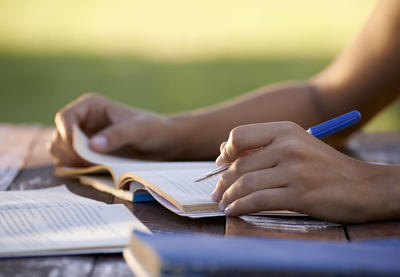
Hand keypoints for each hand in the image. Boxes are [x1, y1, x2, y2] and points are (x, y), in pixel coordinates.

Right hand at [48, 93, 182, 165]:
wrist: (162, 143)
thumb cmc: (152, 130)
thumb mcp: (138, 130)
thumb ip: (117, 136)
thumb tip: (92, 145)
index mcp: (92, 106)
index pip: (65, 117)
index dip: (66, 134)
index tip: (79, 150)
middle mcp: (83, 120)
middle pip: (59, 136)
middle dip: (68, 152)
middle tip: (87, 163)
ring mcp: (83, 137)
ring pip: (60, 150)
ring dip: (68, 161)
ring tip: (90, 167)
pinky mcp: (87, 153)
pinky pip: (70, 162)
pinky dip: (74, 168)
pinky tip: (91, 171)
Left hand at [212, 121, 397, 222]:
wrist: (364, 186)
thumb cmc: (325, 167)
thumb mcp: (297, 145)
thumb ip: (264, 146)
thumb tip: (224, 153)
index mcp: (285, 130)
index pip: (240, 135)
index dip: (226, 151)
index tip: (221, 165)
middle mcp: (288, 146)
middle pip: (240, 164)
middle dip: (223, 181)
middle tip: (217, 192)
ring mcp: (294, 170)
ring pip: (246, 183)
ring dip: (229, 196)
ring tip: (222, 203)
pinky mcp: (300, 194)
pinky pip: (258, 201)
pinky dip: (240, 207)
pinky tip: (233, 211)